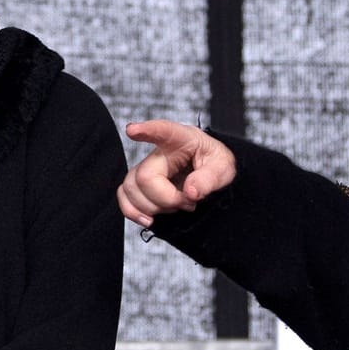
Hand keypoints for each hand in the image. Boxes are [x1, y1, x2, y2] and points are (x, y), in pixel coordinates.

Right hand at [118, 120, 237, 226]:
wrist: (212, 174)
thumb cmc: (216, 164)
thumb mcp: (224, 168)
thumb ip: (209, 179)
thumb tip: (190, 192)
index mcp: (181, 139)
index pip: (163, 131)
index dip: (147, 130)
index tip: (132, 130)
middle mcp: (159, 152)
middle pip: (145, 176)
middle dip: (166, 199)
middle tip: (189, 202)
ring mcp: (147, 168)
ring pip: (131, 188)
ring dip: (153, 207)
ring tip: (176, 206)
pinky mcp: (141, 184)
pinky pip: (124, 196)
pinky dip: (133, 211)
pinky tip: (148, 219)